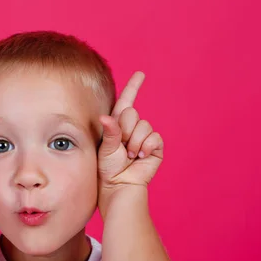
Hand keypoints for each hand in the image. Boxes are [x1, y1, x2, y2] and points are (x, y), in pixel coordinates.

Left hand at [98, 72, 163, 201]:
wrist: (118, 186)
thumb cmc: (107, 169)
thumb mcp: (105, 147)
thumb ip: (110, 131)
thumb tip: (107, 117)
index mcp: (118, 125)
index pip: (127, 101)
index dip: (133, 87)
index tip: (141, 74)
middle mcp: (132, 129)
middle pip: (132, 113)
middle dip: (125, 130)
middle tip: (121, 147)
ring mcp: (145, 138)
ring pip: (144, 125)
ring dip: (135, 142)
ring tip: (129, 155)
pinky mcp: (155, 147)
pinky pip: (154, 137)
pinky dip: (146, 146)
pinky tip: (140, 156)